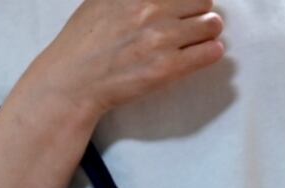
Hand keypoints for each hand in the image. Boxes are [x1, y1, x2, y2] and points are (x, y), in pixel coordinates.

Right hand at [28, 0, 224, 122]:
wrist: (73, 82)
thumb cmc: (83, 43)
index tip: (185, 5)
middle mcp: (152, 8)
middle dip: (200, 10)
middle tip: (191, 22)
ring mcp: (161, 38)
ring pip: (211, 24)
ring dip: (207, 31)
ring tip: (197, 39)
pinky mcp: (167, 68)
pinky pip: (209, 52)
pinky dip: (211, 51)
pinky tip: (204, 53)